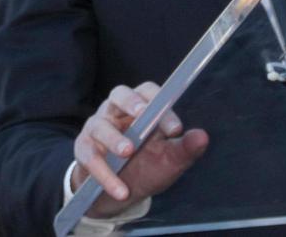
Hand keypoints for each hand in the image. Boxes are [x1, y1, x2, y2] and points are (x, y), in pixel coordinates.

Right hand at [71, 81, 208, 217]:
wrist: (121, 192)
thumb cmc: (147, 167)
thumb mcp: (169, 160)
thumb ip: (184, 149)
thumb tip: (202, 136)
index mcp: (140, 108)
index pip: (148, 93)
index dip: (160, 104)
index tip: (176, 129)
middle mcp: (116, 112)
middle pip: (118, 94)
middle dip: (130, 102)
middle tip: (142, 113)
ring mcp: (97, 128)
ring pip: (99, 124)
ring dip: (113, 138)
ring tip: (127, 152)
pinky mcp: (83, 149)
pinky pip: (89, 156)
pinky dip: (104, 173)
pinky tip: (119, 190)